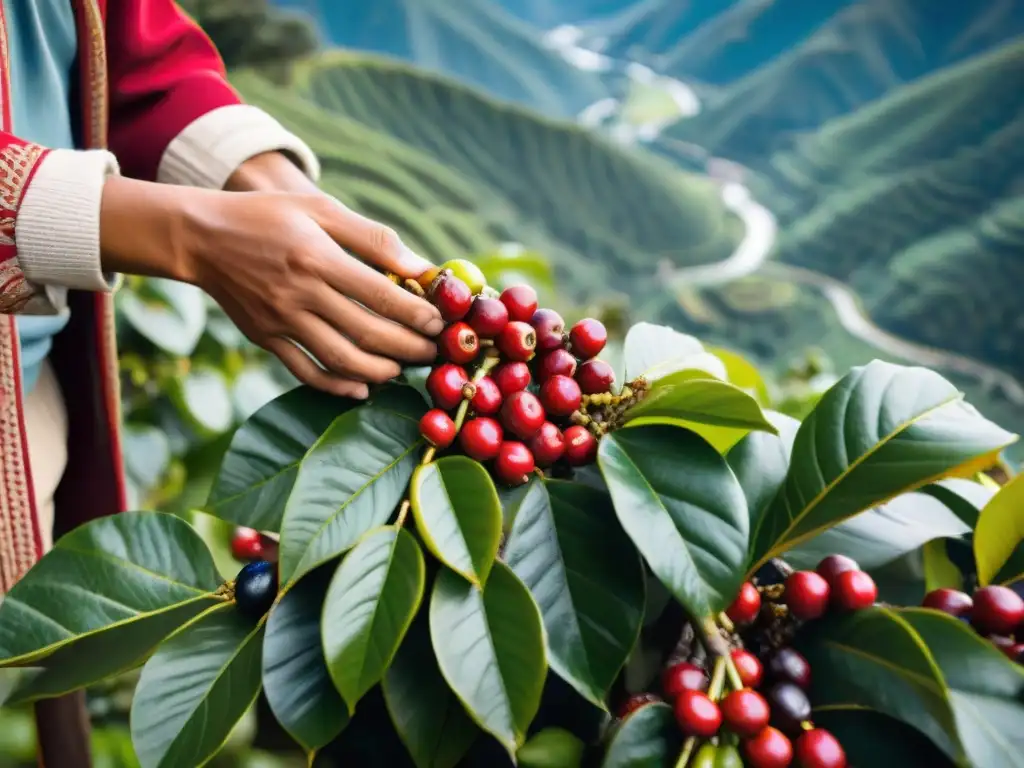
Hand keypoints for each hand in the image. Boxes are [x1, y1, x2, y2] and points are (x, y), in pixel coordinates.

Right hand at [100, 176, 441, 398]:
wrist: (201, 238)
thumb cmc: (268, 217)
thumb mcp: (319, 209)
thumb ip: (372, 237)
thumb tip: (420, 266)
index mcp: (318, 257)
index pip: (382, 295)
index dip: (418, 314)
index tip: (439, 322)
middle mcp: (301, 294)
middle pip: (368, 333)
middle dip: (409, 348)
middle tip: (433, 353)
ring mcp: (281, 321)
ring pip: (341, 359)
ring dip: (380, 371)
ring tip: (403, 370)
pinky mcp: (265, 339)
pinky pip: (306, 372)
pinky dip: (337, 386)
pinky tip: (362, 387)